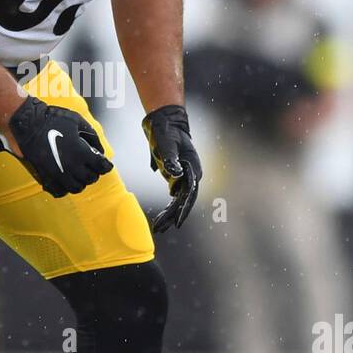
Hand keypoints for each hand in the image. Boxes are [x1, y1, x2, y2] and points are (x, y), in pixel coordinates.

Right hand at [0, 95, 112, 197]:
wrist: (27, 123)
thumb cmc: (53, 118)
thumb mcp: (78, 121)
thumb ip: (92, 136)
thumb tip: (99, 150)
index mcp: (81, 152)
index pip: (101, 167)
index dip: (105, 165)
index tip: (105, 163)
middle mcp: (71, 166)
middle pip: (90, 179)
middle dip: (94, 172)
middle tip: (92, 166)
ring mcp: (57, 173)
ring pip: (76, 188)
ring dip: (80, 182)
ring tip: (79, 174)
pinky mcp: (45, 175)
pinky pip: (58, 191)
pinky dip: (64, 189)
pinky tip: (65, 180)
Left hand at [142, 103, 201, 231]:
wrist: (167, 123)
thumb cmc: (167, 132)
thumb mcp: (167, 144)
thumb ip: (170, 159)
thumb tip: (175, 175)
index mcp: (193, 169)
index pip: (190, 194)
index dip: (183, 210)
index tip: (177, 223)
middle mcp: (192, 175)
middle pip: (184, 201)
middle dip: (173, 216)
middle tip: (161, 229)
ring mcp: (185, 177)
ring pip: (179, 200)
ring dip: (170, 214)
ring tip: (159, 227)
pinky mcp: (177, 176)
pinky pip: (174, 196)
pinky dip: (168, 206)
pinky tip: (162, 216)